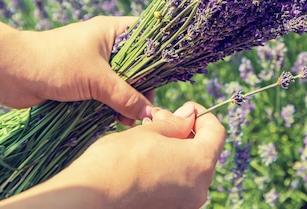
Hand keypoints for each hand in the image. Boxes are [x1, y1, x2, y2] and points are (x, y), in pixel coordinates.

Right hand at [0, 102, 226, 208]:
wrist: (90, 197)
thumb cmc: (119, 159)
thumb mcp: (151, 131)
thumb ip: (176, 123)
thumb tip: (189, 117)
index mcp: (201, 163)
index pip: (216, 131)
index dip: (202, 114)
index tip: (184, 107)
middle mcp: (200, 188)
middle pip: (205, 151)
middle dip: (187, 131)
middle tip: (163, 118)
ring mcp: (185, 204)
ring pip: (191, 168)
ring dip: (178, 149)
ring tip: (152, 137)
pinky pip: (179, 185)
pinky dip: (170, 169)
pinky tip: (148, 159)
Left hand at [1, 16, 152, 123]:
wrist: (10, 73)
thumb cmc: (55, 63)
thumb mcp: (96, 79)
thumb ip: (125, 96)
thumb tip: (150, 114)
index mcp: (112, 31)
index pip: (148, 36)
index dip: (160, 54)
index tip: (169, 76)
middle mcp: (107, 46)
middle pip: (138, 66)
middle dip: (142, 88)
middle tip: (143, 108)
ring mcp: (95, 65)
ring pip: (123, 83)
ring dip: (126, 101)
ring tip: (126, 119)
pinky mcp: (83, 83)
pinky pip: (107, 95)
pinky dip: (112, 107)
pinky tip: (115, 120)